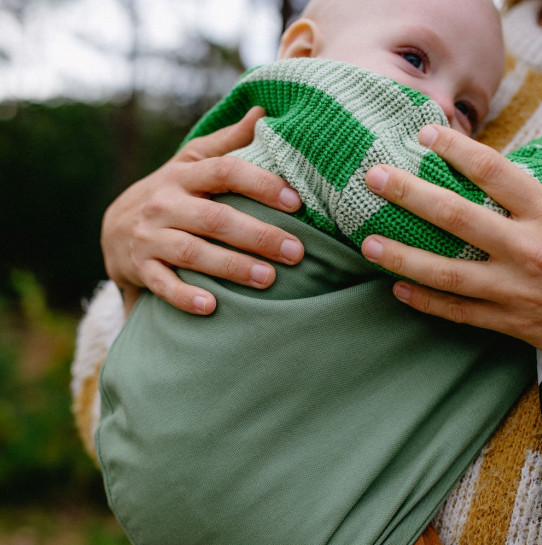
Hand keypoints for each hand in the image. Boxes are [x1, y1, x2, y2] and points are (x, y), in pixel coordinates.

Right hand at [101, 107, 303, 315]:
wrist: (115, 226)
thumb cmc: (170, 192)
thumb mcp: (191, 161)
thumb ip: (226, 142)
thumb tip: (263, 111)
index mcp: (184, 174)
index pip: (225, 171)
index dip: (261, 184)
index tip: (296, 202)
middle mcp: (165, 203)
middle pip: (215, 218)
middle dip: (258, 235)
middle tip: (295, 252)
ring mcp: (150, 236)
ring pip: (193, 252)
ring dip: (232, 267)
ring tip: (268, 279)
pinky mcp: (140, 267)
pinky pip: (162, 283)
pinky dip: (185, 296)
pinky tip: (212, 307)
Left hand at [361, 124, 541, 356]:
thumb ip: (538, 189)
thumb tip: (499, 168)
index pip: (495, 172)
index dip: (457, 150)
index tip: (424, 135)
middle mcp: (527, 248)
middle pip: (457, 217)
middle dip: (410, 195)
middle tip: (374, 178)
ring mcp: (515, 289)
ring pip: (448, 272)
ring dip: (403, 258)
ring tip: (367, 245)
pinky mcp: (510, 321)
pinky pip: (459, 312)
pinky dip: (426, 302)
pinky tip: (397, 289)